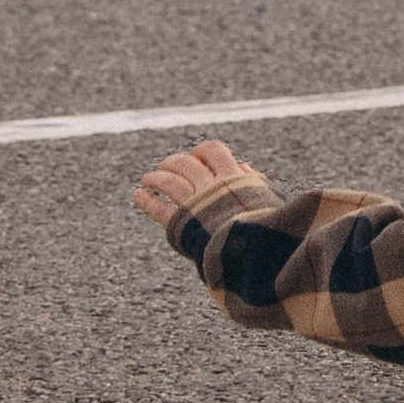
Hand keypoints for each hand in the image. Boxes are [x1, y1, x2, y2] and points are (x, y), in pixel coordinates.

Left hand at [133, 135, 267, 228]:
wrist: (255, 251)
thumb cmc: (265, 227)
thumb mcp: (265, 199)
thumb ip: (253, 182)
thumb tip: (243, 166)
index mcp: (233, 177)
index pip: (213, 151)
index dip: (200, 152)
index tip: (195, 157)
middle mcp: (211, 186)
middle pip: (185, 163)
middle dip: (172, 162)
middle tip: (164, 167)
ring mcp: (194, 204)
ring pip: (168, 182)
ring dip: (155, 178)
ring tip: (147, 179)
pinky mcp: (182, 224)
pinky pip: (160, 209)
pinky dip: (147, 200)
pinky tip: (138, 195)